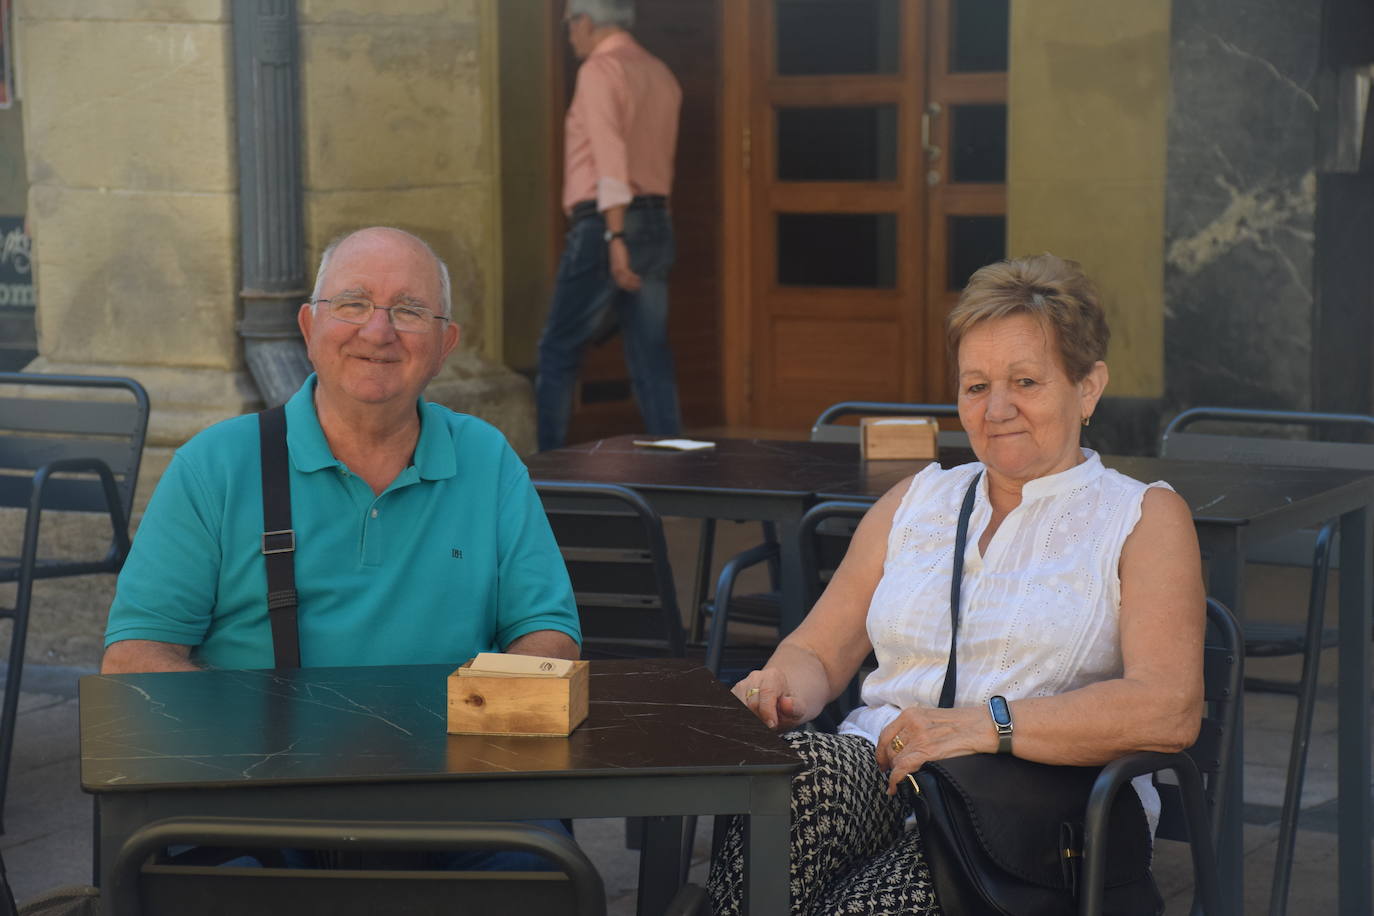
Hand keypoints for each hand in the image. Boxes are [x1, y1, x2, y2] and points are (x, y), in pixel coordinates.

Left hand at [608, 237, 641, 290]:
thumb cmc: (618, 251)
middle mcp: (615, 272)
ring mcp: (618, 270)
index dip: (627, 287)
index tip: (634, 289)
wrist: (615, 243)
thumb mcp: (619, 261)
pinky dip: (634, 278)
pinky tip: (639, 278)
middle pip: (623, 284)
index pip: (620, 283)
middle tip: (638, 288)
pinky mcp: (622, 266)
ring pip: (626, 281)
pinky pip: (629, 275)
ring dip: (634, 284)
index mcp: (614, 272)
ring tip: (640, 284)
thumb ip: (622, 267)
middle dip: (631, 287)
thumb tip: (629, 272)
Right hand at [732, 669, 806, 731]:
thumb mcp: (798, 707)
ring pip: (740, 706)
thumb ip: (795, 707)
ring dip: (750, 718)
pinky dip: (742, 717)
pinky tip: (753, 719)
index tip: (772, 725)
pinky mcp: (733, 694)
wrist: (780, 699)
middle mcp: (755, 678)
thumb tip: (787, 704)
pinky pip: (734, 708)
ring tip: (762, 722)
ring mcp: (742, 685)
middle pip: (752, 703)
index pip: (767, 693)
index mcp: (773, 676)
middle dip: (760, 719)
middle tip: (769, 726)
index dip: (768, 712)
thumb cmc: (787, 704)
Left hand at [875, 706, 990, 795]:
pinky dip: (895, 780)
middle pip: (889, 748)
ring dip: (894, 773)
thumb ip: (917, 727)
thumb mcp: (934, 718)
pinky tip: (895, 788)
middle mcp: (912, 724)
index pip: (886, 734)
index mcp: (912, 714)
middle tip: (892, 774)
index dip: (880, 751)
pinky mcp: (928, 751)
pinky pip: (903, 768)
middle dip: (888, 764)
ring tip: (897, 782)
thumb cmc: (965, 723)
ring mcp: (919, 737)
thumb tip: (906, 746)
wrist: (985, 725)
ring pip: (895, 760)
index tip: (882, 762)